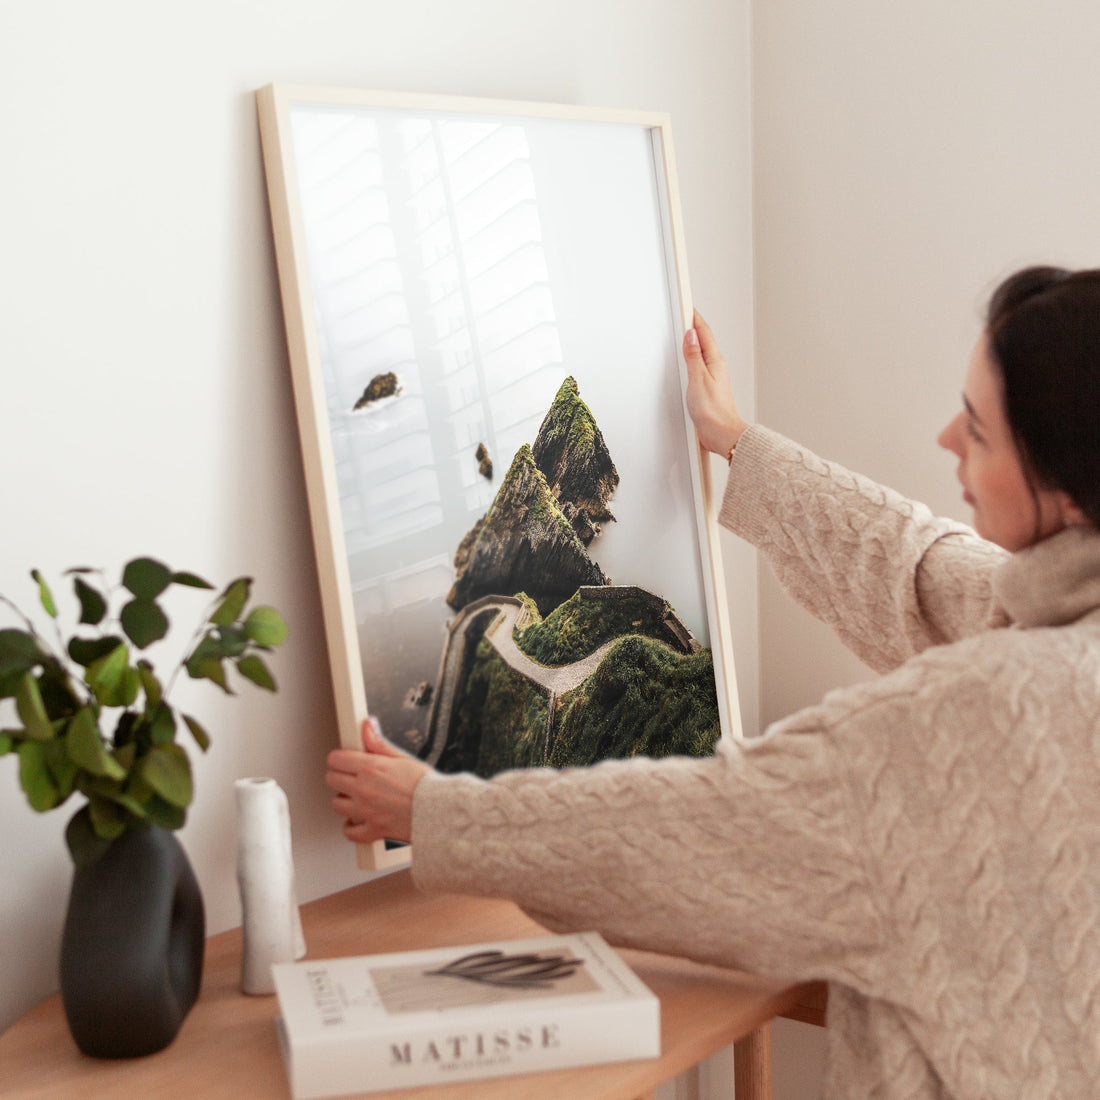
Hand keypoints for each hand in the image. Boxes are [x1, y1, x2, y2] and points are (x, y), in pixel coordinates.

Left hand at [325, 717, 429, 844]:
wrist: (440, 811)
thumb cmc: (426, 785)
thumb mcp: (402, 758)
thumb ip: (379, 743)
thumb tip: (367, 726)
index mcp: (371, 768)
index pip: (336, 759)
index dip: (339, 758)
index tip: (345, 760)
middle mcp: (364, 789)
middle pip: (332, 780)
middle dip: (339, 776)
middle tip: (350, 776)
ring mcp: (366, 811)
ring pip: (337, 805)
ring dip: (344, 800)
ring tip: (355, 797)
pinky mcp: (372, 829)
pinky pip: (350, 832)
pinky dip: (351, 827)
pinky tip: (357, 820)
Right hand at [683, 309, 748, 456]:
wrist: (722, 433)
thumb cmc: (713, 411)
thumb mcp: (698, 379)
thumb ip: (693, 356)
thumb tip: (690, 336)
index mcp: (715, 361)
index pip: (703, 332)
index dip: (694, 318)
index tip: (687, 306)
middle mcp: (716, 366)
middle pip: (704, 340)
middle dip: (694, 325)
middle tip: (685, 312)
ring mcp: (713, 376)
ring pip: (702, 352)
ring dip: (693, 341)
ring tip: (685, 331)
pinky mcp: (708, 387)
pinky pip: (699, 365)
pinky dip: (692, 357)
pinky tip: (688, 360)